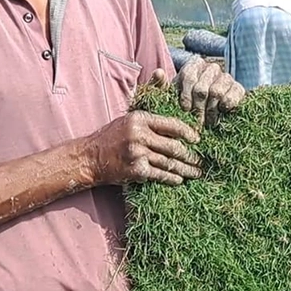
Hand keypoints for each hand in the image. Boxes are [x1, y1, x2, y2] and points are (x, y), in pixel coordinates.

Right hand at [83, 110, 202, 186]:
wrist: (89, 157)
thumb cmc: (112, 136)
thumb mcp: (129, 119)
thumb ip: (151, 116)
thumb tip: (174, 111)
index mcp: (140, 119)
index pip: (172, 125)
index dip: (188, 133)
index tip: (197, 140)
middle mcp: (139, 135)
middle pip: (174, 146)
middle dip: (190, 156)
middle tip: (200, 161)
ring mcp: (138, 153)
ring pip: (170, 162)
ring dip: (186, 169)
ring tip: (196, 172)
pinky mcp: (136, 170)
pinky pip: (160, 175)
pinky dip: (172, 178)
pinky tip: (180, 180)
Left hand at [154, 61, 245, 128]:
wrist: (205, 115)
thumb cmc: (183, 103)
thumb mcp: (168, 94)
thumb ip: (159, 85)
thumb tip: (159, 72)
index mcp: (194, 64)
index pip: (188, 76)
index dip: (186, 95)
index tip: (185, 110)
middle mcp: (211, 67)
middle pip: (202, 88)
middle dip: (197, 109)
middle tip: (196, 122)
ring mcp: (226, 77)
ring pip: (216, 92)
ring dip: (210, 111)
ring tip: (207, 121)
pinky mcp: (238, 88)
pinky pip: (232, 96)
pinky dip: (225, 106)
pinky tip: (221, 112)